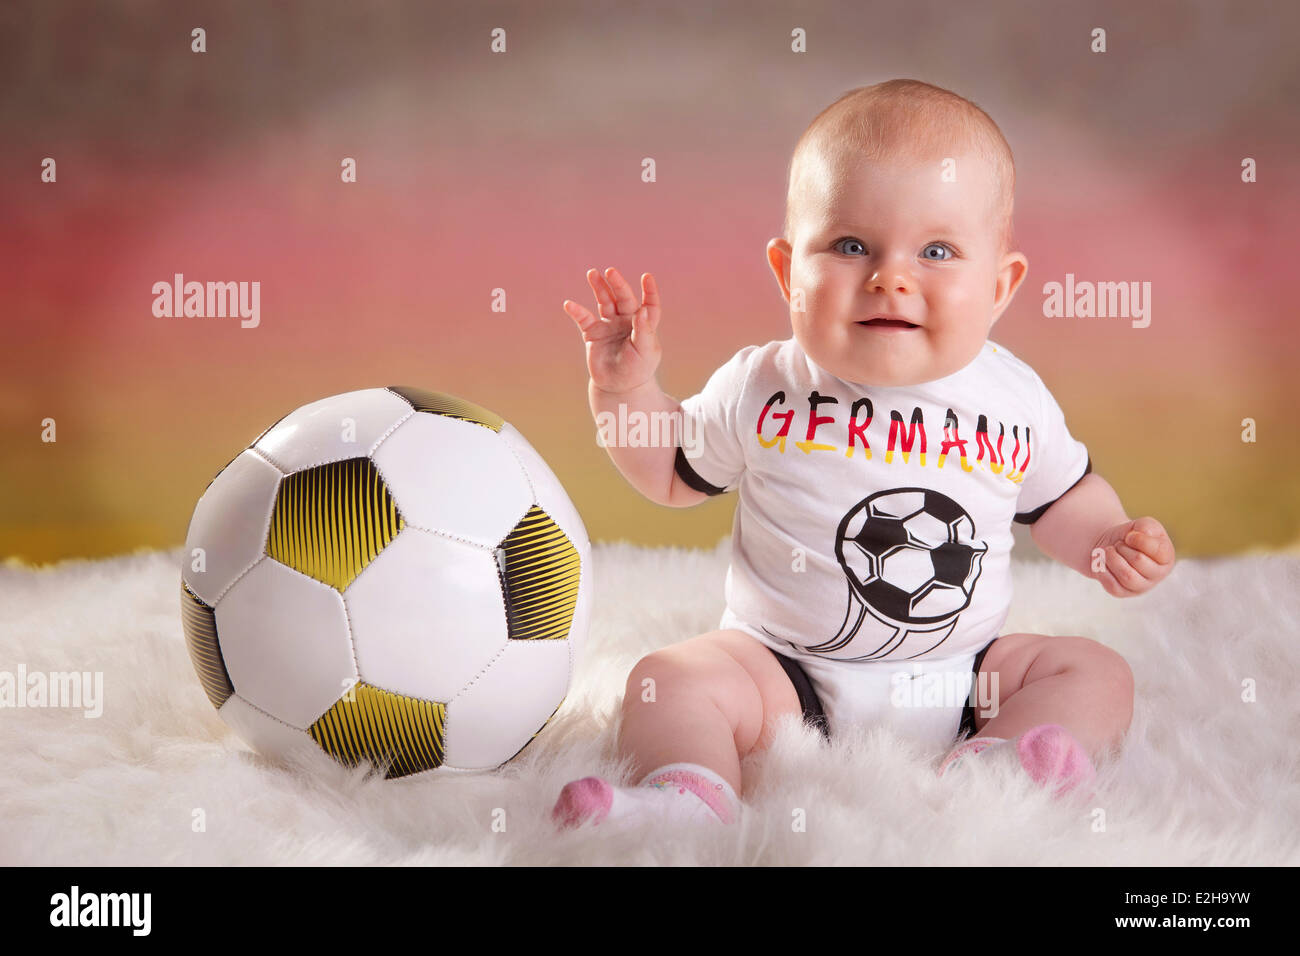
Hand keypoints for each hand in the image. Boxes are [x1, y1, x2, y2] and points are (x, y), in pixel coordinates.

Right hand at [564, 267, 661, 394]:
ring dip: (599, 287)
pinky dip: (577, 312)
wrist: (617, 387)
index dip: (649, 291)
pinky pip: (584, 319)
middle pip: (623, 297)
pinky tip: (569, 305)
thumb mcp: (645, 352)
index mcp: (643, 324)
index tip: (646, 277)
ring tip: (592, 273)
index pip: (649, 303)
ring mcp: (609, 325)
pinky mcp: (593, 333)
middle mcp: (626, 321)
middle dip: (617, 284)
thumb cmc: (636, 369)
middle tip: (611, 271)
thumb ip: (644, 330)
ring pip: (604, 301)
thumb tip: (642, 309)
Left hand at [1091, 516, 1174, 596]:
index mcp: (1166, 558)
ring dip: (1112, 558)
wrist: (1111, 545)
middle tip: (1118, 544)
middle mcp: (1157, 575)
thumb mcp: (1142, 525)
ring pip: (1127, 576)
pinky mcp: (1122, 592)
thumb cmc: (1132, 535)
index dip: (1139, 539)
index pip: (1158, 551)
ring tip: (1108, 550)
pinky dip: (1103, 570)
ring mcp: (1140, 586)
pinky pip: (1112, 586)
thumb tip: (1143, 534)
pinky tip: (1103, 561)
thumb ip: (1147, 526)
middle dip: (1123, 548)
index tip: (1129, 535)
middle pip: (1138, 561)